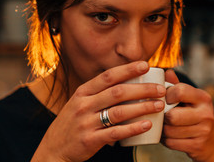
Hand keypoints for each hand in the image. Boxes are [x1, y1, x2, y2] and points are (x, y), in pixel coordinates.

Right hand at [31, 61, 165, 161]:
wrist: (53, 149)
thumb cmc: (72, 123)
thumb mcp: (79, 102)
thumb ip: (98, 93)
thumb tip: (126, 82)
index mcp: (83, 92)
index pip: (108, 76)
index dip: (127, 69)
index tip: (145, 65)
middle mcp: (84, 104)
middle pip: (117, 92)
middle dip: (142, 89)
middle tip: (160, 89)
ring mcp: (86, 122)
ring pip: (119, 111)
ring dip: (142, 107)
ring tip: (159, 105)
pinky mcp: (90, 139)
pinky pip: (115, 132)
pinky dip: (133, 128)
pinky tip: (147, 125)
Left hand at [162, 69, 213, 161]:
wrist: (212, 143)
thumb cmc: (196, 116)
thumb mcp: (190, 99)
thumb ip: (177, 86)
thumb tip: (167, 72)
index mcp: (203, 98)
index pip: (180, 91)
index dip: (167, 95)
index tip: (165, 100)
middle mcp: (206, 114)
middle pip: (172, 115)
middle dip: (164, 117)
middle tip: (163, 116)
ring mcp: (203, 131)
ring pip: (170, 130)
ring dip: (163, 130)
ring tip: (164, 126)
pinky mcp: (197, 146)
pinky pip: (171, 143)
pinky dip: (165, 140)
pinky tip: (168, 136)